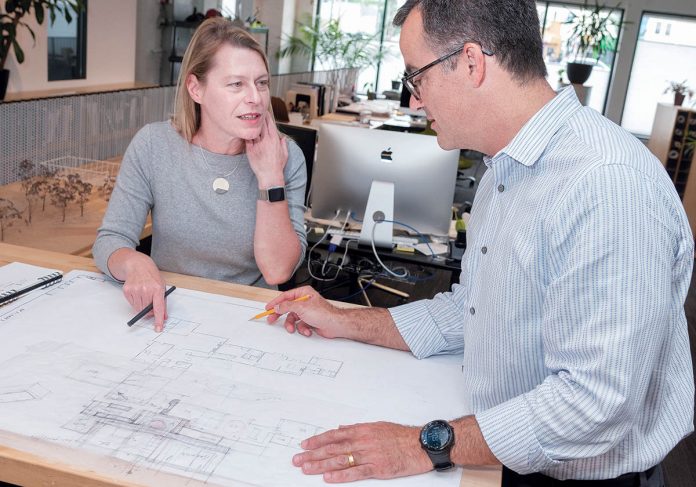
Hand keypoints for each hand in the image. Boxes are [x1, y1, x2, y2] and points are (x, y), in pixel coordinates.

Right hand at [120, 251, 167, 331]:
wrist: (138, 266)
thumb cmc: (152, 277)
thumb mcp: (162, 287)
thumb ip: (163, 302)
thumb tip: (164, 317)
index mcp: (157, 288)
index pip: (158, 308)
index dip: (158, 320)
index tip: (158, 328)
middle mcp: (146, 289)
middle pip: (147, 310)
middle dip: (150, 311)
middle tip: (150, 304)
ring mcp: (135, 290)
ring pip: (139, 309)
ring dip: (142, 307)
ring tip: (144, 296)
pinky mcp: (127, 291)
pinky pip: (132, 304)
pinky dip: (136, 302)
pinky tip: (138, 293)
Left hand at [245, 113, 287, 187]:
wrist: (269, 176)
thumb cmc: (277, 167)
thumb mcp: (284, 154)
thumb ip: (284, 145)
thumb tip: (283, 139)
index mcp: (274, 140)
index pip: (270, 124)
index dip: (266, 117)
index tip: (264, 113)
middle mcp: (265, 140)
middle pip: (261, 125)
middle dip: (259, 118)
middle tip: (255, 113)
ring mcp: (257, 145)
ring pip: (253, 131)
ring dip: (252, 126)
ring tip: (249, 121)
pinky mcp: (250, 150)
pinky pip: (247, 139)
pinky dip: (247, 135)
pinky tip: (245, 132)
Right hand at [265, 286, 345, 337]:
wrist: (334, 324)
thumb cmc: (323, 313)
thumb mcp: (301, 307)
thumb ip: (287, 306)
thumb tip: (277, 306)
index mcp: (303, 293)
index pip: (285, 296)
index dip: (275, 302)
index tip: (268, 308)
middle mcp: (305, 301)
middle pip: (287, 308)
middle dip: (281, 315)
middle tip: (271, 319)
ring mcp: (307, 311)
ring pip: (292, 319)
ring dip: (293, 325)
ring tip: (293, 328)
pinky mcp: (309, 320)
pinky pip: (299, 325)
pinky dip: (302, 329)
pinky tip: (307, 330)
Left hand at [292, 422, 431, 481]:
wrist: (421, 444)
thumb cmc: (401, 435)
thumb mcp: (377, 425)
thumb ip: (357, 428)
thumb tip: (341, 428)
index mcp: (362, 430)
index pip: (334, 435)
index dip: (317, 440)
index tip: (304, 445)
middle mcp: (363, 441)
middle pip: (333, 448)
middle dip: (313, 454)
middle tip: (298, 459)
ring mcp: (370, 455)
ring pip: (340, 460)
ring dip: (321, 465)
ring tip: (306, 468)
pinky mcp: (378, 468)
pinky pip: (356, 472)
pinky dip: (340, 475)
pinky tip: (328, 477)